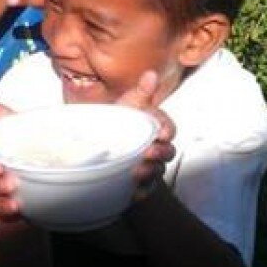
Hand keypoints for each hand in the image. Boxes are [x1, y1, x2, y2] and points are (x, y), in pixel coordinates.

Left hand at [114, 71, 177, 197]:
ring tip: (136, 172)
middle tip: (148, 152)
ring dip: (150, 172)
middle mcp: (157, 148)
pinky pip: (144, 191)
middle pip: (167, 153)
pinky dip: (139, 192)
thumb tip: (151, 74)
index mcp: (156, 129)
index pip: (168, 129)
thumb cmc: (117, 122)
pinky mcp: (139, 184)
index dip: (166, 131)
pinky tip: (131, 192)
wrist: (98, 143)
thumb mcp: (127, 106)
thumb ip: (140, 93)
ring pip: (157, 172)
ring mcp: (149, 167)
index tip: (161, 132)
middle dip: (160, 153)